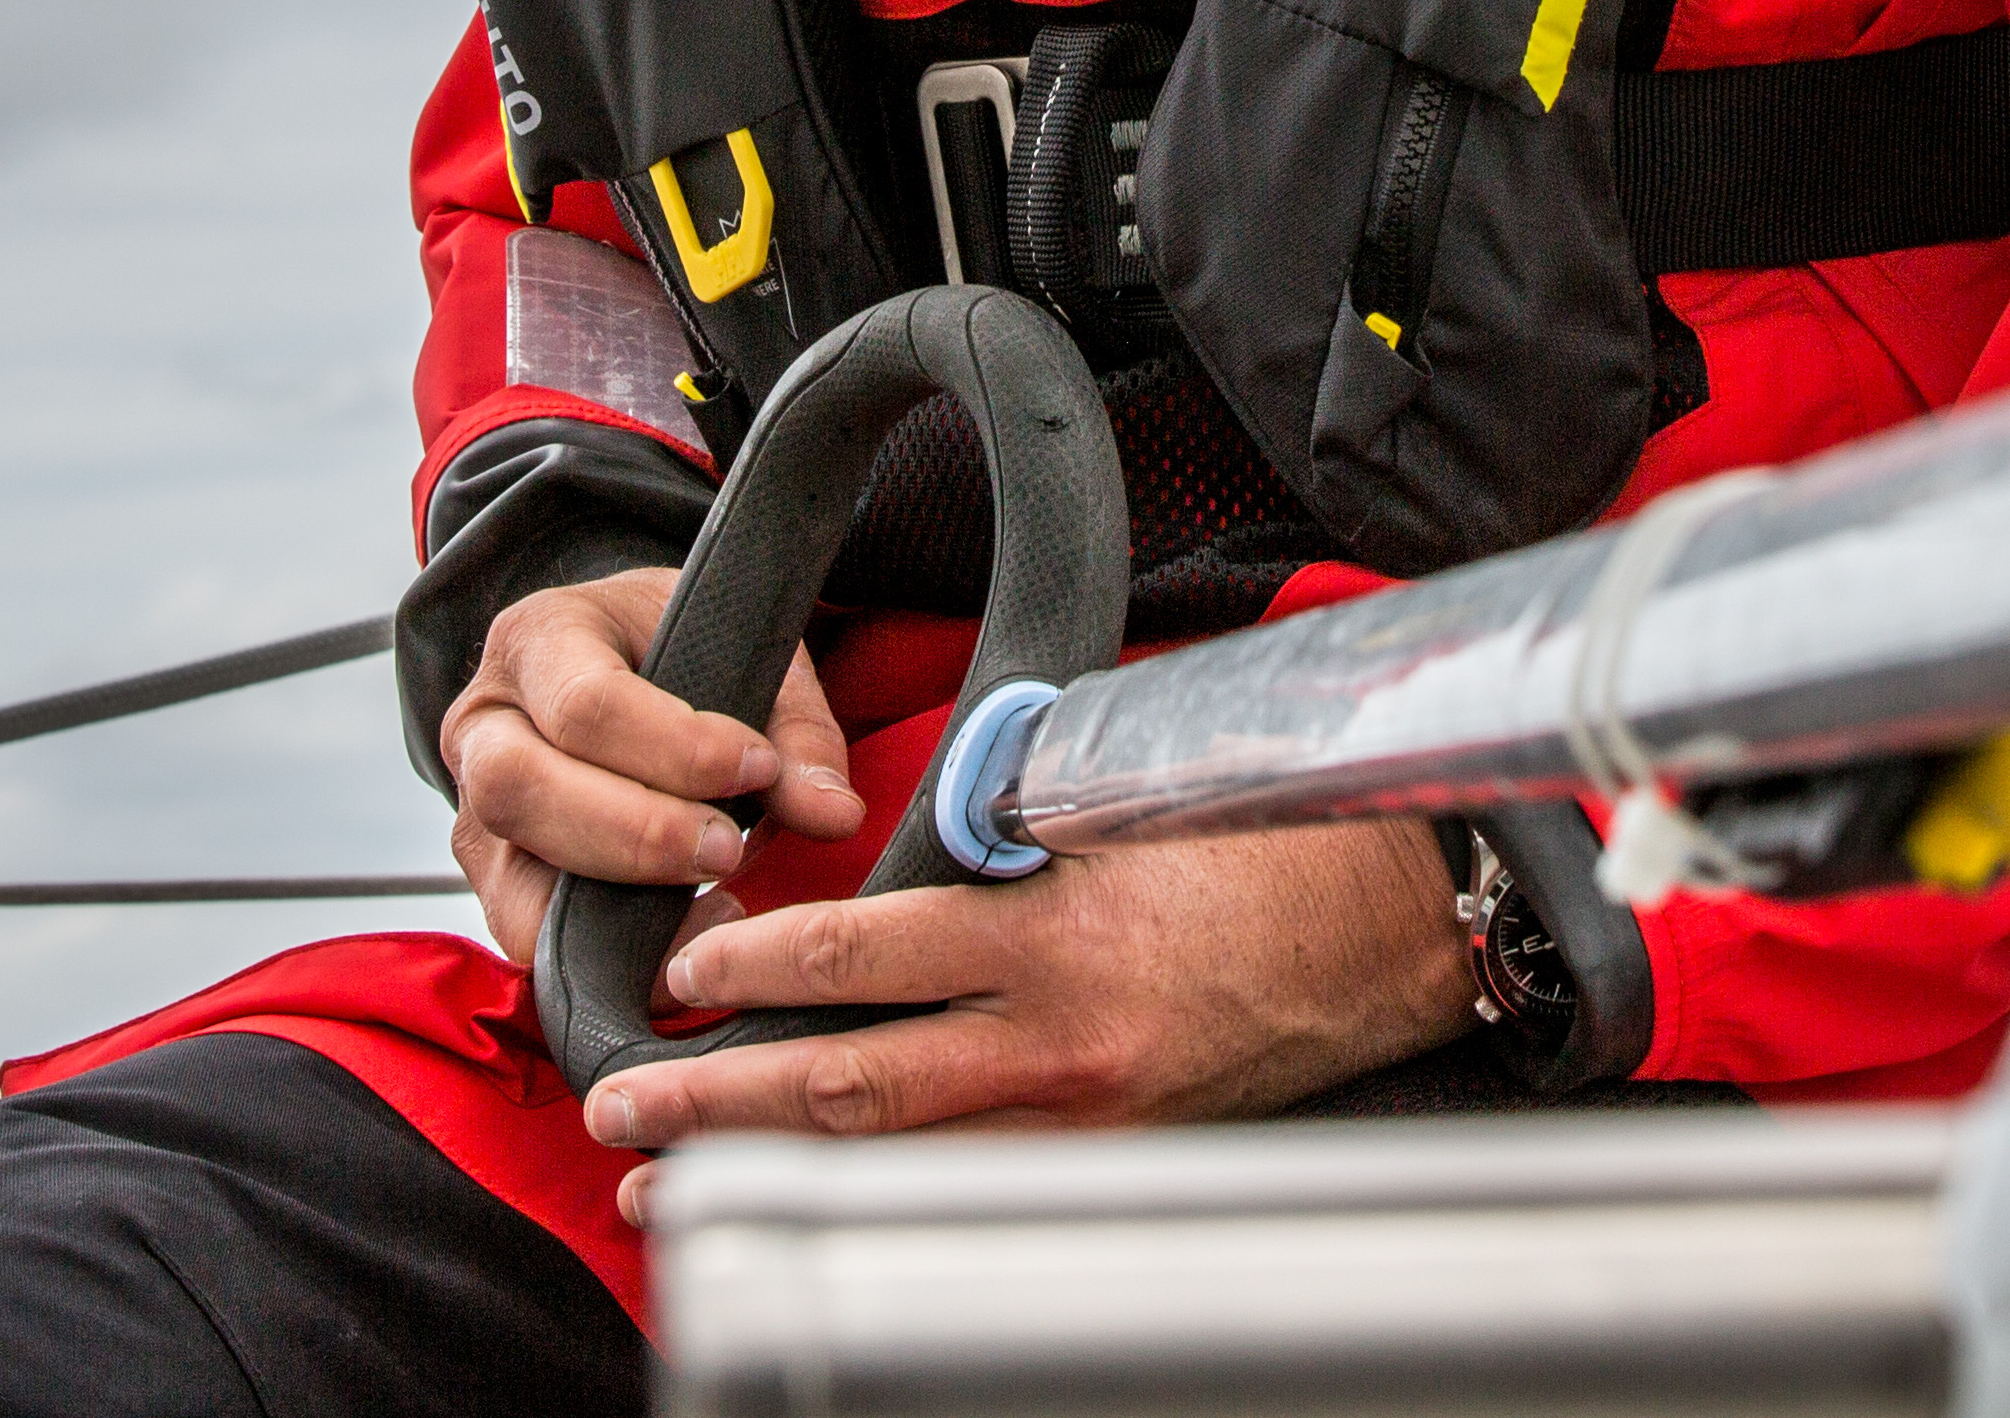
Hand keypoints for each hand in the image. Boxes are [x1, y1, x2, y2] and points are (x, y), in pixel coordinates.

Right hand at [440, 566, 864, 967]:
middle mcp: (483, 722)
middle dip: (634, 834)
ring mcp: (473, 806)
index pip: (586, 704)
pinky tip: (678, 949)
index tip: (757, 769)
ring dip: (612, 908)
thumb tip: (833, 813)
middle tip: (728, 850)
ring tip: (714, 908)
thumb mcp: (740, 653)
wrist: (621, 662)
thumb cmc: (679, 650)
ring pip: (508, 875)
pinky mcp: (492, 876)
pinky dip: (595, 956)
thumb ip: (794, 728)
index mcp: (539, 639)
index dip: (675, 749)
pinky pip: (520, 931)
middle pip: (519, 789)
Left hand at [580, 818, 1472, 1151]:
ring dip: (767, 1173)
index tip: (684, 970)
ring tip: (663, 1188)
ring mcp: (1085, 1120)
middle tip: (621, 1104)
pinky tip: (807, 1209)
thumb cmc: (1259, 841)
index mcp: (1051, 937)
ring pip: (892, 1159)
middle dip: (716, 1101)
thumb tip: (913, 823)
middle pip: (847, 1086)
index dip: (756, 965)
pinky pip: (968, 1185)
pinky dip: (871, 1199)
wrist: (1388, 923)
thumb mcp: (1119, 801)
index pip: (863, 956)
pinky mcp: (1114, 1160)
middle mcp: (1057, 1046)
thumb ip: (1004, 821)